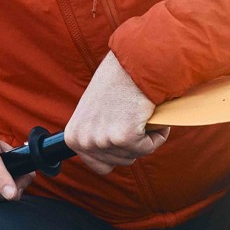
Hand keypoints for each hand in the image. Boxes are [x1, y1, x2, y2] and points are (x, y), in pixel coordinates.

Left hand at [64, 52, 167, 175]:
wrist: (132, 63)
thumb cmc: (116, 81)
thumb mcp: (93, 112)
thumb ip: (95, 133)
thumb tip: (107, 150)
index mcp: (73, 137)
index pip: (99, 166)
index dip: (117, 153)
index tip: (124, 136)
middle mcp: (84, 141)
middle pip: (119, 162)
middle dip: (134, 145)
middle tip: (135, 120)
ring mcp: (103, 140)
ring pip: (135, 155)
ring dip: (145, 138)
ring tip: (141, 115)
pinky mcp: (124, 137)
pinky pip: (148, 147)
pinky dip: (157, 134)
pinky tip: (150, 114)